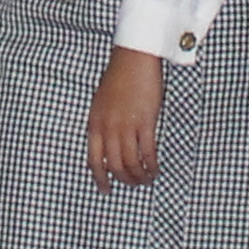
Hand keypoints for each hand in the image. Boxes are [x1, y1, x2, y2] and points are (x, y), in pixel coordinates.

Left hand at [84, 46, 164, 187]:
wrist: (132, 59)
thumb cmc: (118, 77)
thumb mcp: (100, 103)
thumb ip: (102, 124)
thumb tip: (108, 144)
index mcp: (94, 124)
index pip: (93, 160)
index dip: (100, 178)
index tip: (105, 189)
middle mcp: (108, 129)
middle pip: (114, 166)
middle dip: (124, 180)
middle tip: (132, 184)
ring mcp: (126, 126)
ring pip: (130, 163)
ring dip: (139, 176)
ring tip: (146, 179)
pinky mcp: (144, 122)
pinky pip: (147, 152)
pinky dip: (151, 165)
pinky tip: (155, 169)